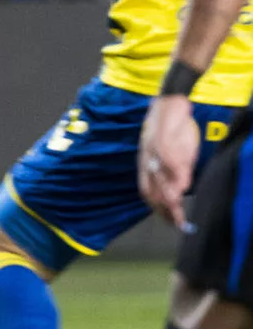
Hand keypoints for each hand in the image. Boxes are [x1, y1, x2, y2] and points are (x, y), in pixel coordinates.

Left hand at [140, 94, 199, 227]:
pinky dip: (176, 176)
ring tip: (179, 214)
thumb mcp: (171, 152)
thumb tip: (181, 188)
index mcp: (145, 164)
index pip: (148, 192)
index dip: (157, 209)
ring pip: (160, 180)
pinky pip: (169, 162)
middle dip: (164, 211)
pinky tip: (183, 187)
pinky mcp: (163, 141)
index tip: (170, 222)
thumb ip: (174, 170)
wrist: (168, 103)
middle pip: (152, 191)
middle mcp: (147, 161)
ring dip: (170, 199)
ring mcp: (154, 153)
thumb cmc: (170, 129)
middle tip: (179, 225)